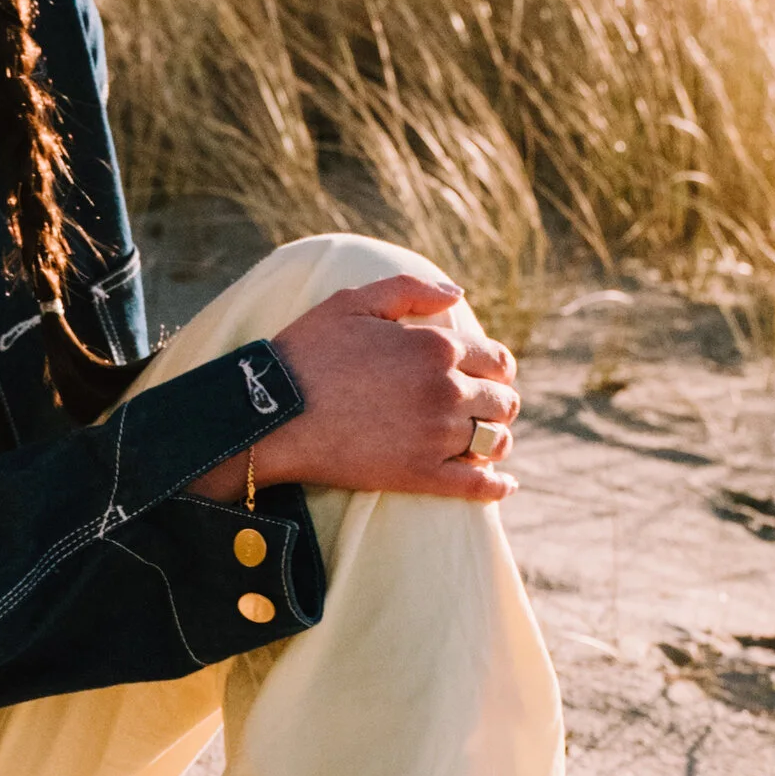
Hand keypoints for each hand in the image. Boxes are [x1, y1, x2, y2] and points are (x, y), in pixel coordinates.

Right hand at [191, 274, 520, 505]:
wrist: (272, 414)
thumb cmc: (306, 353)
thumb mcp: (352, 302)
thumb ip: (410, 289)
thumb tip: (458, 294)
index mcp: (435, 347)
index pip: (497, 359)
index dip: (497, 367)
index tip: (488, 374)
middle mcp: (445, 391)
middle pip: (502, 401)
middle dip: (498, 402)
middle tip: (485, 408)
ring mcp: (435, 437)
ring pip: (494, 442)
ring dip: (496, 440)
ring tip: (484, 441)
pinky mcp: (420, 476)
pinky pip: (477, 486)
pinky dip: (496, 486)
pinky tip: (502, 484)